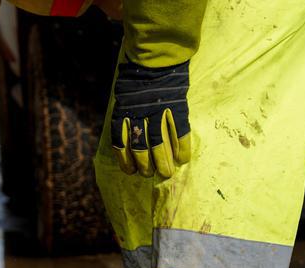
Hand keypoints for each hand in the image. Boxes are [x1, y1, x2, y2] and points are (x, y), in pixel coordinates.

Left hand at [111, 59, 190, 177]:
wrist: (156, 54)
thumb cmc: (139, 74)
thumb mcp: (125, 93)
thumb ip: (127, 112)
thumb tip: (127, 131)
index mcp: (123, 111)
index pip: (121, 141)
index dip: (125, 159)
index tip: (129, 171)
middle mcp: (138, 114)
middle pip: (139, 146)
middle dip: (144, 164)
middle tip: (149, 175)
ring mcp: (157, 111)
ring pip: (158, 143)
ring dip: (162, 161)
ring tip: (166, 173)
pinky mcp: (176, 106)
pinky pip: (180, 131)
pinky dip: (182, 146)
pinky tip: (184, 159)